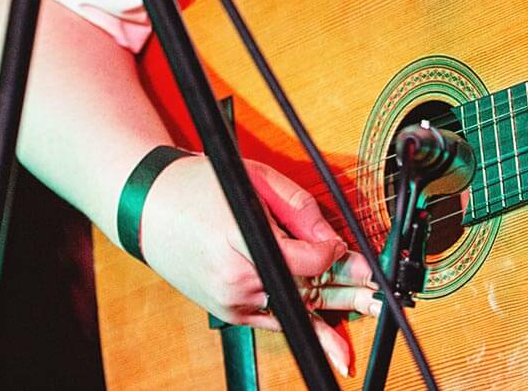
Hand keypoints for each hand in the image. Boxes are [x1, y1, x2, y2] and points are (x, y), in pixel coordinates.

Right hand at [137, 153, 378, 375]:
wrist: (146, 209)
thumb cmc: (196, 187)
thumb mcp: (253, 181)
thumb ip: (298, 208)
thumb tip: (332, 237)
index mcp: (243, 243)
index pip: (307, 259)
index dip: (333, 253)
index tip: (346, 246)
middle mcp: (236, 281)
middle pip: (308, 287)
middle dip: (349, 289)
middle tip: (381, 294)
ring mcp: (231, 302)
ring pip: (296, 306)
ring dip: (334, 308)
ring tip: (369, 311)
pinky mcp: (229, 312)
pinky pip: (275, 320)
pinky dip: (306, 327)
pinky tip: (332, 346)